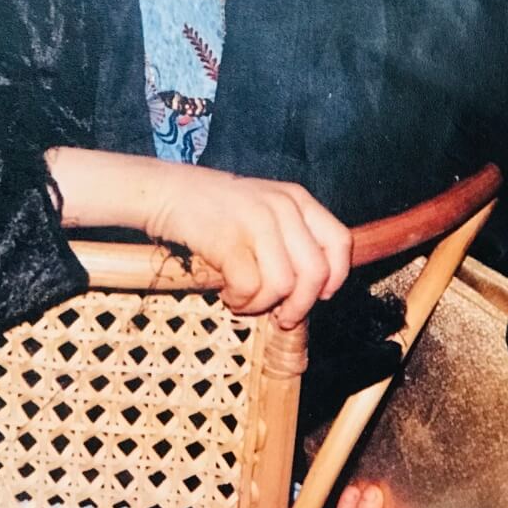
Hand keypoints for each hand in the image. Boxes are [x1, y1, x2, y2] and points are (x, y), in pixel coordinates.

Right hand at [146, 163, 352, 327]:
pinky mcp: (228, 238)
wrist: (168, 191)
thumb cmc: (217, 209)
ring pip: (283, 285)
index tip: (318, 296)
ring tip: (243, 300)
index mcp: (296, 198)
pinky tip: (226, 293)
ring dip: (262, 304)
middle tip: (280, 316)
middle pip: (315, 272)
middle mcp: (282, 206)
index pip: (339, 242)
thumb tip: (312, 291)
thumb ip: (291, 236)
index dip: (335, 277)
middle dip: (299, 305)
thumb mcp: (264, 207)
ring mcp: (255, 220)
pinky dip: (240, 301)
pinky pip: (251, 287)